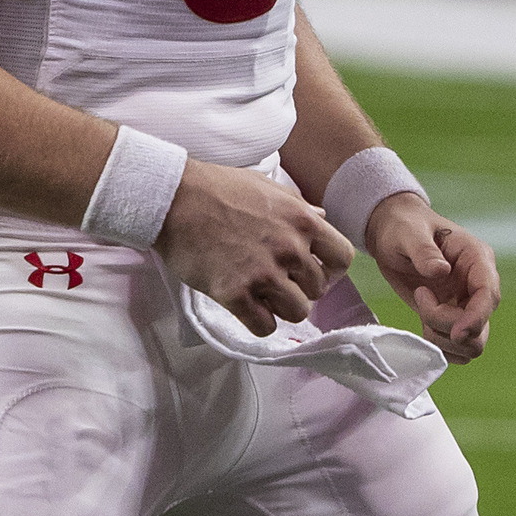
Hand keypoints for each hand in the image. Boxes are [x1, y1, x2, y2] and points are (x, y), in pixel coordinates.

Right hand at [158, 160, 353, 334]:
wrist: (173, 199)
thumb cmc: (219, 188)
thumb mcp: (269, 189)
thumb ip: (299, 208)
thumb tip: (322, 219)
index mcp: (303, 223)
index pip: (342, 259)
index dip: (331, 269)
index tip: (315, 271)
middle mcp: (290, 250)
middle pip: (319, 289)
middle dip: (302, 288)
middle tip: (280, 283)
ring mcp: (263, 274)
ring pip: (298, 312)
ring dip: (283, 308)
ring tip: (264, 297)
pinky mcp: (235, 294)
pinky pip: (264, 327)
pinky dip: (259, 323)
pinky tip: (248, 310)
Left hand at [364, 196, 500, 362]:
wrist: (391, 233)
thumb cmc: (403, 227)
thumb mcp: (409, 233)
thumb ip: (424, 251)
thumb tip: (442, 272)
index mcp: (477, 259)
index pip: (489, 295)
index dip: (476, 318)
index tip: (456, 333)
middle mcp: (477, 284)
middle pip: (481, 324)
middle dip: (449, 326)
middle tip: (420, 300)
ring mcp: (466, 302)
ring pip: (472, 341)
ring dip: (443, 338)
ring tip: (420, 308)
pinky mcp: (451, 316)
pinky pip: (457, 347)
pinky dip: (440, 345)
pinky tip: (422, 325)